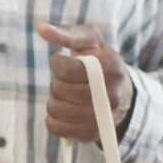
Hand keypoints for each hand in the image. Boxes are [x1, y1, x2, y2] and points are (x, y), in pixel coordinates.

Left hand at [37, 23, 134, 142]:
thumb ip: (67, 33)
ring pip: (56, 109)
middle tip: (67, 78)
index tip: (61, 60)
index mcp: (112, 68)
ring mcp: (101, 119)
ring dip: (54, 99)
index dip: (57, 63)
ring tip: (66, 93)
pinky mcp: (91, 134)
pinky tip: (65, 108)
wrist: (120, 93)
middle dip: (57, 81)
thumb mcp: (90, 41)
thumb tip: (41, 28)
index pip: (68, 70)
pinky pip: (55, 128)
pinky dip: (53, 117)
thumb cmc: (99, 60)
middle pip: (61, 90)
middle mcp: (111, 96)